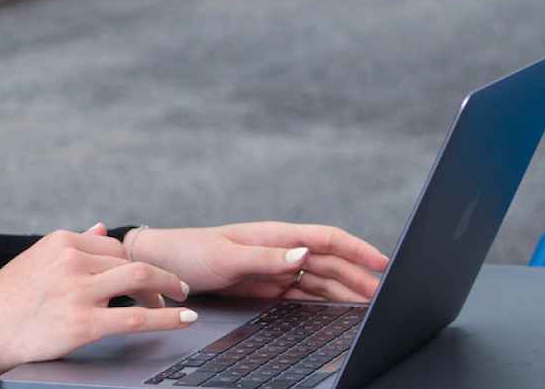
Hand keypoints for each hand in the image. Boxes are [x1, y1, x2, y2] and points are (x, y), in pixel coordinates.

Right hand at [0, 223, 199, 376]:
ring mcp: (79, 291)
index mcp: (61, 242)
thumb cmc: (3, 300)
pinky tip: (184, 318)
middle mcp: (72, 260)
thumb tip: (101, 228)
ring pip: (140, 279)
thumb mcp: (35, 260)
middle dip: (159, 275)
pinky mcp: (83, 323)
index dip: (134, 262)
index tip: (148, 276)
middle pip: (130, 261)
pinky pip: (138, 318)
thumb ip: (72, 245)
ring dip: (170, 287)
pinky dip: (168, 318)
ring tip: (184, 298)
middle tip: (177, 287)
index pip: (113, 246)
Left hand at [124, 222, 388, 302]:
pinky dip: (323, 301)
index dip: (356, 248)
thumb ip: (266, 257)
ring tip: (369, 304)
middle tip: (384, 295)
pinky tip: (337, 309)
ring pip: (319, 279)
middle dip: (358, 275)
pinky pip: (302, 294)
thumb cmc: (189, 253)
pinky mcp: (265, 287)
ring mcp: (274, 268)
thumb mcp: (226, 256)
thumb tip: (305, 254)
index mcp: (275, 235)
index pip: (326, 238)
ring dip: (344, 290)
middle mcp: (279, 249)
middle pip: (329, 261)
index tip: (382, 262)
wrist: (159, 265)